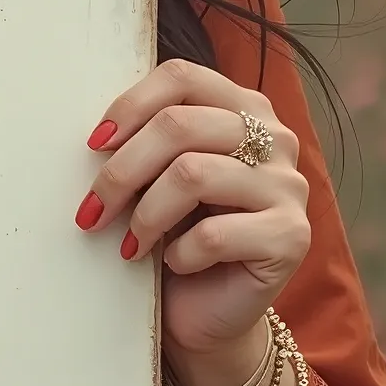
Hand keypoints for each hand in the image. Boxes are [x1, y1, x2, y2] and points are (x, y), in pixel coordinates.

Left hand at [73, 56, 309, 364]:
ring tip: (131, 242)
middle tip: (93, 209)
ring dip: (146, 214)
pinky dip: (179, 253)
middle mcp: (275, 137)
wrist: (206, 308)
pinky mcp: (291, 236)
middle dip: (123, 170)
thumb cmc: (175, 231)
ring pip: (192, 174)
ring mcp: (289, 186)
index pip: (181, 77)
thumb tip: (99, 134)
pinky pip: (214, 234)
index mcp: (243, 106)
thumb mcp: (156, 173)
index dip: (129, 105)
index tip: (94, 144)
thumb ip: (144, 138)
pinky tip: (174, 264)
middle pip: (179, 125)